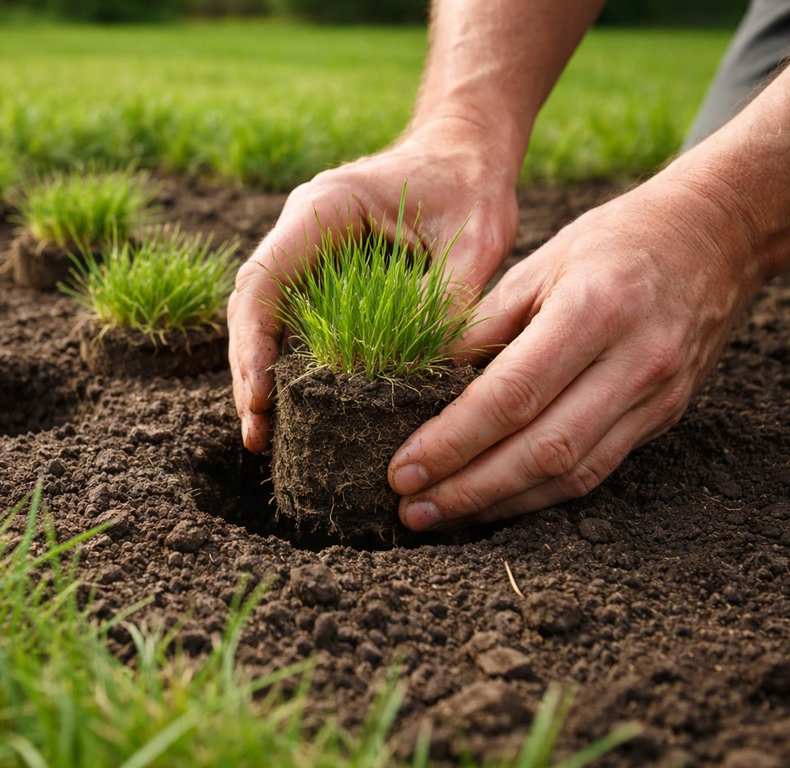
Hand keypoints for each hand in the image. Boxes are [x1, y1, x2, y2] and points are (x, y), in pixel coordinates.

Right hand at [229, 119, 521, 451]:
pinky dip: (284, 357)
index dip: (254, 344)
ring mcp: (306, 247)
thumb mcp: (479, 238)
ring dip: (259, 369)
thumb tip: (431, 375)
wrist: (466, 146)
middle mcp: (302, 226)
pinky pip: (289, 315)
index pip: (265, 280)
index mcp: (325, 207)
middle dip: (248, 369)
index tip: (259, 399)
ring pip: (261, 313)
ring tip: (263, 431)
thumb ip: (455, 300)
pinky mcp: (321, 268)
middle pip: (250, 303)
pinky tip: (290, 402)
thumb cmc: (471, 181)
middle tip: (256, 433)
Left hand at [388, 172, 764, 529]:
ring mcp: (656, 397)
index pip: (511, 396)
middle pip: (541, 450)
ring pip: (571, 475)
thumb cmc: (614, 241)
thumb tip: (423, 380)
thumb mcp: (539, 261)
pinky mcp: (664, 418)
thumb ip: (482, 323)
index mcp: (592, 310)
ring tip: (441, 516)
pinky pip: (596, 471)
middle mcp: (632, 363)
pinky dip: (539, 494)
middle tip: (411, 509)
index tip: (403, 469)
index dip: (452, 441)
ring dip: (499, 505)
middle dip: (467, 490)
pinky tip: (494, 503)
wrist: (715, 237)